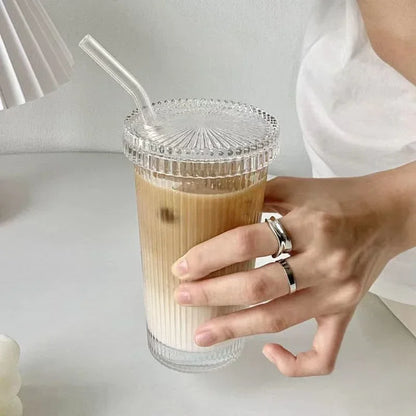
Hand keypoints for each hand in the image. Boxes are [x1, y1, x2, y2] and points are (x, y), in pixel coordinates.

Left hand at [172, 164, 415, 376]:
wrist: (387, 214)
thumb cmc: (340, 198)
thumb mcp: (295, 187)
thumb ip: (257, 196)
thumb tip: (214, 211)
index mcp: (309, 223)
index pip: (246, 242)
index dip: (208, 257)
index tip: (183, 266)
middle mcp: (324, 261)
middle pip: (257, 286)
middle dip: (212, 293)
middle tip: (183, 296)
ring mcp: (337, 292)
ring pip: (278, 318)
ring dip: (235, 328)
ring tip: (203, 332)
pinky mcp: (346, 311)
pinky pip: (324, 351)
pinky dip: (295, 363)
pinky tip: (267, 352)